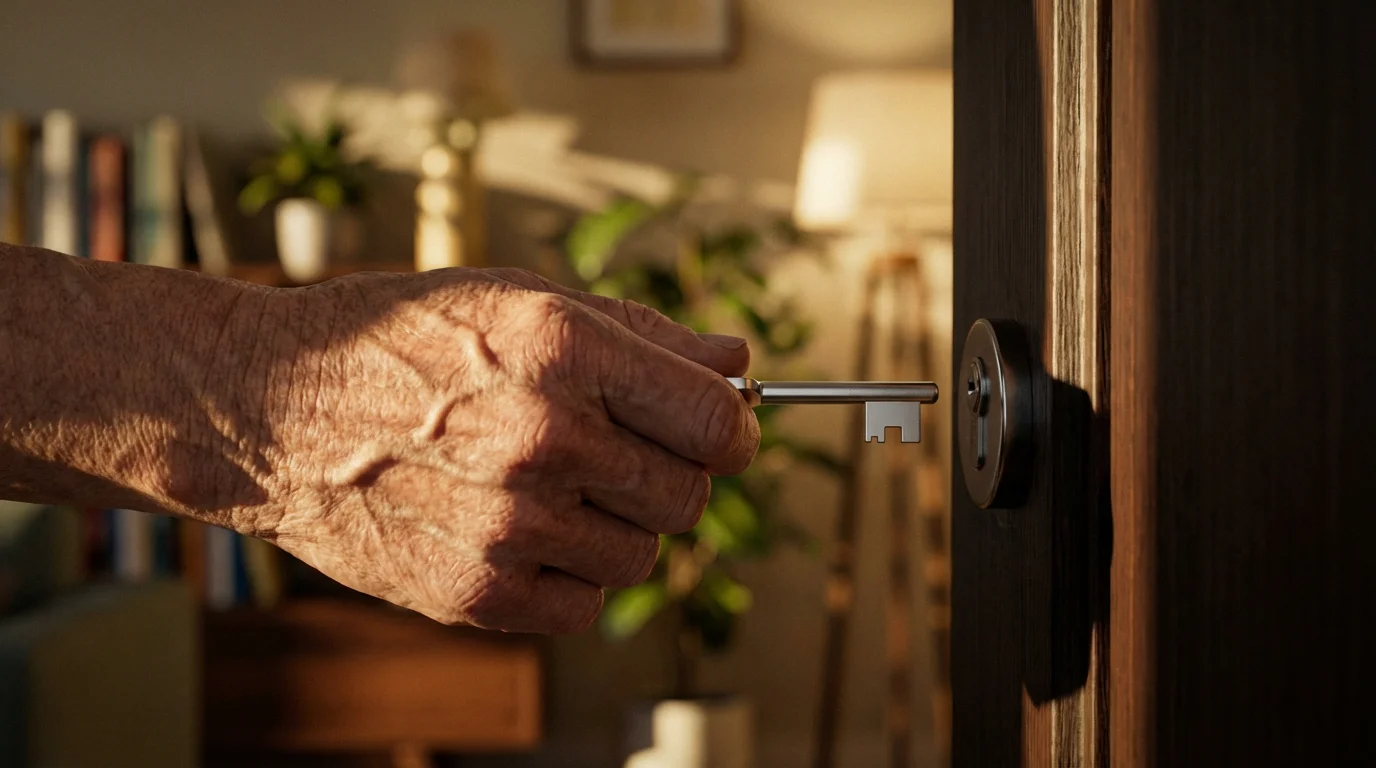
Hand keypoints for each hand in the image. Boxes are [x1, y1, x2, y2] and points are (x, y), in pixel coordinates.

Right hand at [246, 268, 758, 631]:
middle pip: (690, 495)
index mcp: (562, 348)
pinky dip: (569, 576)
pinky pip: (585, 605)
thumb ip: (640, 334)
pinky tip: (519, 532)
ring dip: (617, 527)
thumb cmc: (397, 340)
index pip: (716, 421)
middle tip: (616, 454)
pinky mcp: (474, 592)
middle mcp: (541, 436)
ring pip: (642, 556)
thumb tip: (736, 363)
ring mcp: (507, 523)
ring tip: (550, 488)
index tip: (719, 433)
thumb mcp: (517, 298)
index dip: (731, 430)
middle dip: (670, 475)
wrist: (268, 407)